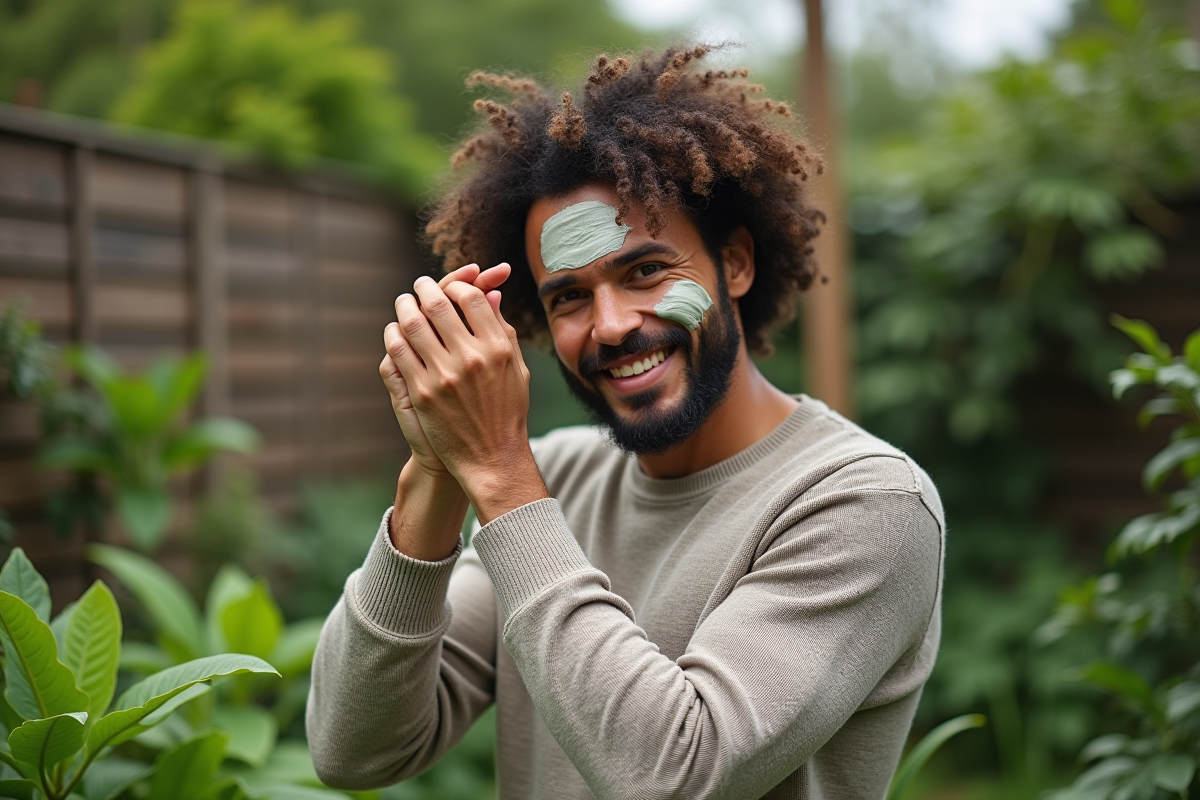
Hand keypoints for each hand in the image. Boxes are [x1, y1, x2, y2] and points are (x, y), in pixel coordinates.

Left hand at [380, 263, 508, 477]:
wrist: (492, 458)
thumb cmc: (507, 412)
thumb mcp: (516, 369)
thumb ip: (501, 330)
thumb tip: (489, 295)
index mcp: (497, 348)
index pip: (471, 298)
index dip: (457, 285)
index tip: (450, 289)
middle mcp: (471, 357)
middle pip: (439, 304)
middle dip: (425, 288)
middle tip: (419, 286)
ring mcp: (444, 375)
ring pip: (412, 324)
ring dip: (404, 306)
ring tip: (404, 302)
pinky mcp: (422, 393)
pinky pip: (399, 352)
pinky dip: (393, 335)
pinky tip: (395, 331)